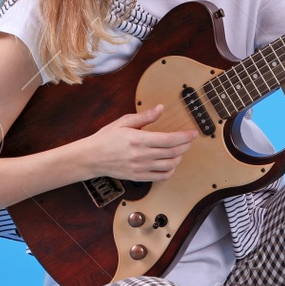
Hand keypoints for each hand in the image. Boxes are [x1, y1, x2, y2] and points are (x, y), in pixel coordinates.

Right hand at [82, 105, 197, 181]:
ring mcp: (140, 168)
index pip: (169, 139)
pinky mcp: (138, 177)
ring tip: (180, 150)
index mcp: (138, 139)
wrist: (91, 158)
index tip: (193, 133)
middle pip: (173, 152)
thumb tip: (161, 108)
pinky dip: (171, 171)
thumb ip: (145, 117)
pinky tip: (171, 163)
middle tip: (190, 139)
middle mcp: (141, 155)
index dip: (184, 137)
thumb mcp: (124, 122)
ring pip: (170, 165)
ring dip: (180, 158)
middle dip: (186, 145)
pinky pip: (161, 177)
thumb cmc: (106, 138)